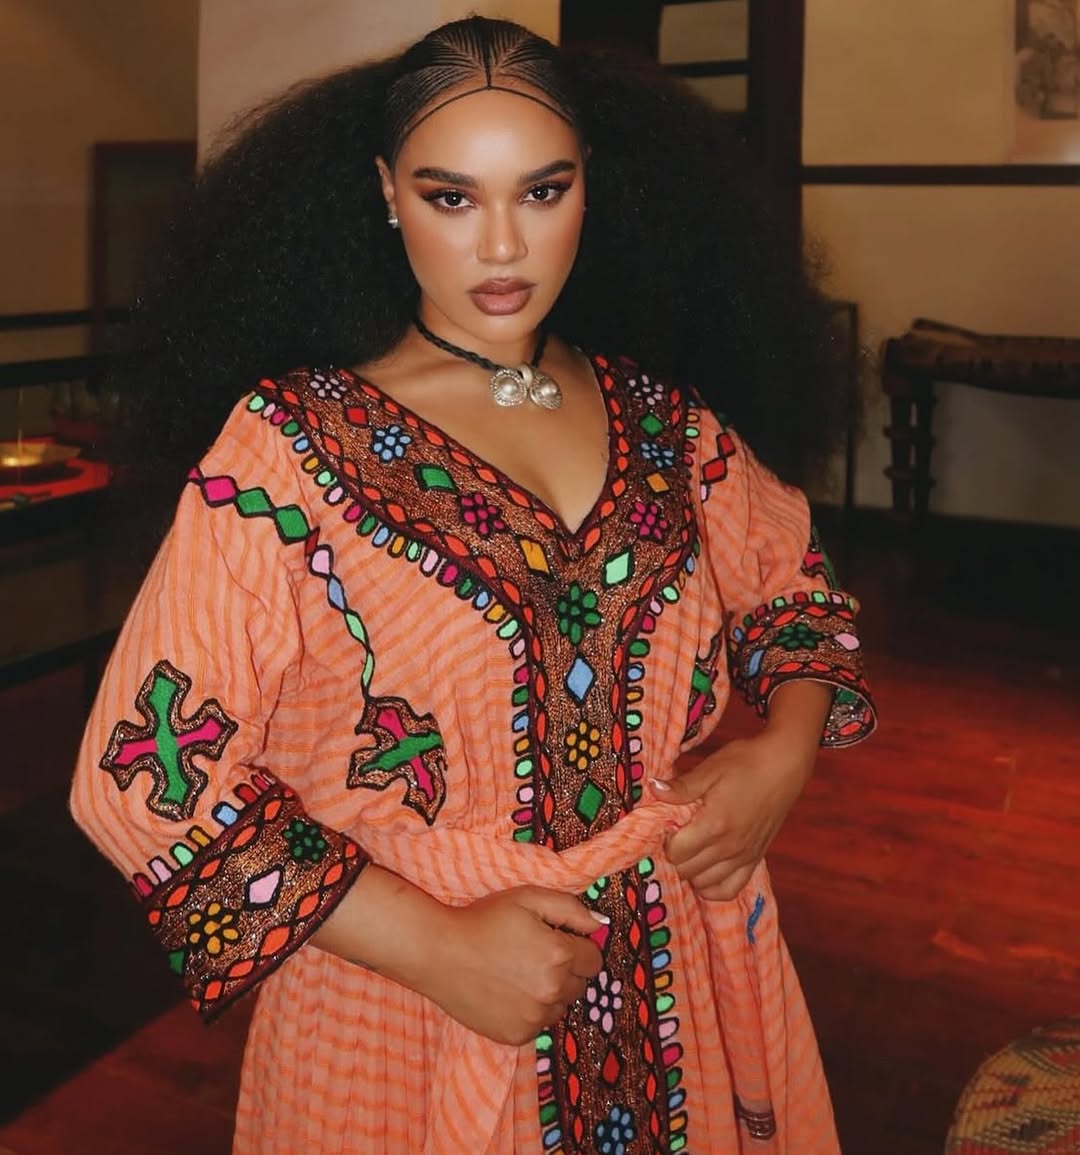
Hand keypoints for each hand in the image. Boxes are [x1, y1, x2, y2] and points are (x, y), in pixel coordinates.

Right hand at [423, 887, 604, 1045]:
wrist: (439, 953)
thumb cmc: (483, 920)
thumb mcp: (528, 898)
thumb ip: (571, 908)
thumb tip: (600, 924)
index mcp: (560, 956)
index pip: (594, 959)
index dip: (577, 947)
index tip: (556, 940)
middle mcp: (553, 991)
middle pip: (580, 985)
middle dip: (565, 970)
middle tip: (534, 955)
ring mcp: (535, 1018)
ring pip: (560, 1006)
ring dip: (550, 992)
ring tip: (518, 974)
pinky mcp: (517, 1036)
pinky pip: (539, 1024)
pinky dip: (530, 1011)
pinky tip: (507, 992)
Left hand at [651, 730, 814, 900]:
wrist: (784, 765)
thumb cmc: (746, 762)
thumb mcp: (711, 769)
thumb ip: (682, 787)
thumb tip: (653, 789)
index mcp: (714, 824)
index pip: (676, 852)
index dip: (665, 840)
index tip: (666, 825)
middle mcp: (729, 846)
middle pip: (686, 870)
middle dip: (674, 856)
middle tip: (675, 835)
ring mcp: (744, 856)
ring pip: (704, 883)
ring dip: (690, 870)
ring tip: (689, 849)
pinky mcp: (755, 859)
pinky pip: (729, 889)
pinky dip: (713, 886)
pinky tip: (706, 869)